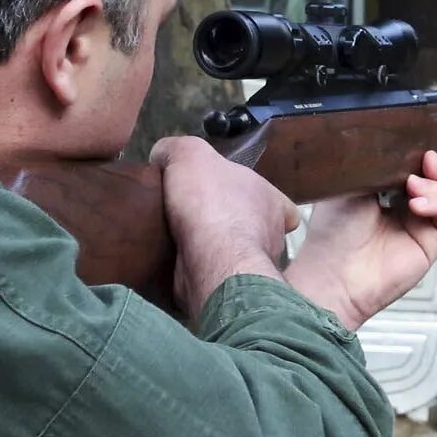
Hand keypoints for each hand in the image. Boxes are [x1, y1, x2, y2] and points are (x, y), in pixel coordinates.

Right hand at [151, 136, 301, 320]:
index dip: (255, 195)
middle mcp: (271, 234)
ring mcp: (253, 264)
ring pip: (233, 252)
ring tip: (174, 236)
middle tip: (188, 214)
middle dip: (224, 220)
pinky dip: (196, 268)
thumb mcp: (190, 154)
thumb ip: (177, 149)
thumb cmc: (211, 201)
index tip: (226, 195)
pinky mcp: (231, 286)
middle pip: (251, 224)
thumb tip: (162, 156)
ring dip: (210, 247)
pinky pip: (214, 274)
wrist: (211, 259)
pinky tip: (171, 258)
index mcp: (273, 201)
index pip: (273, 198)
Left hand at [285, 151, 436, 331]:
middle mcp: (408, 203)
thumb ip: (386, 161)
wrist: (333, 274)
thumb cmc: (333, 231)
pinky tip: (419, 205)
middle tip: (428, 160)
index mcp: (387, 186)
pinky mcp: (434, 241)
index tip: (432, 143)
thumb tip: (418, 151)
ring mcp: (424, 222)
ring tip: (413, 188)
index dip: (433, 151)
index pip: (419, 163)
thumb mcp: (354, 181)